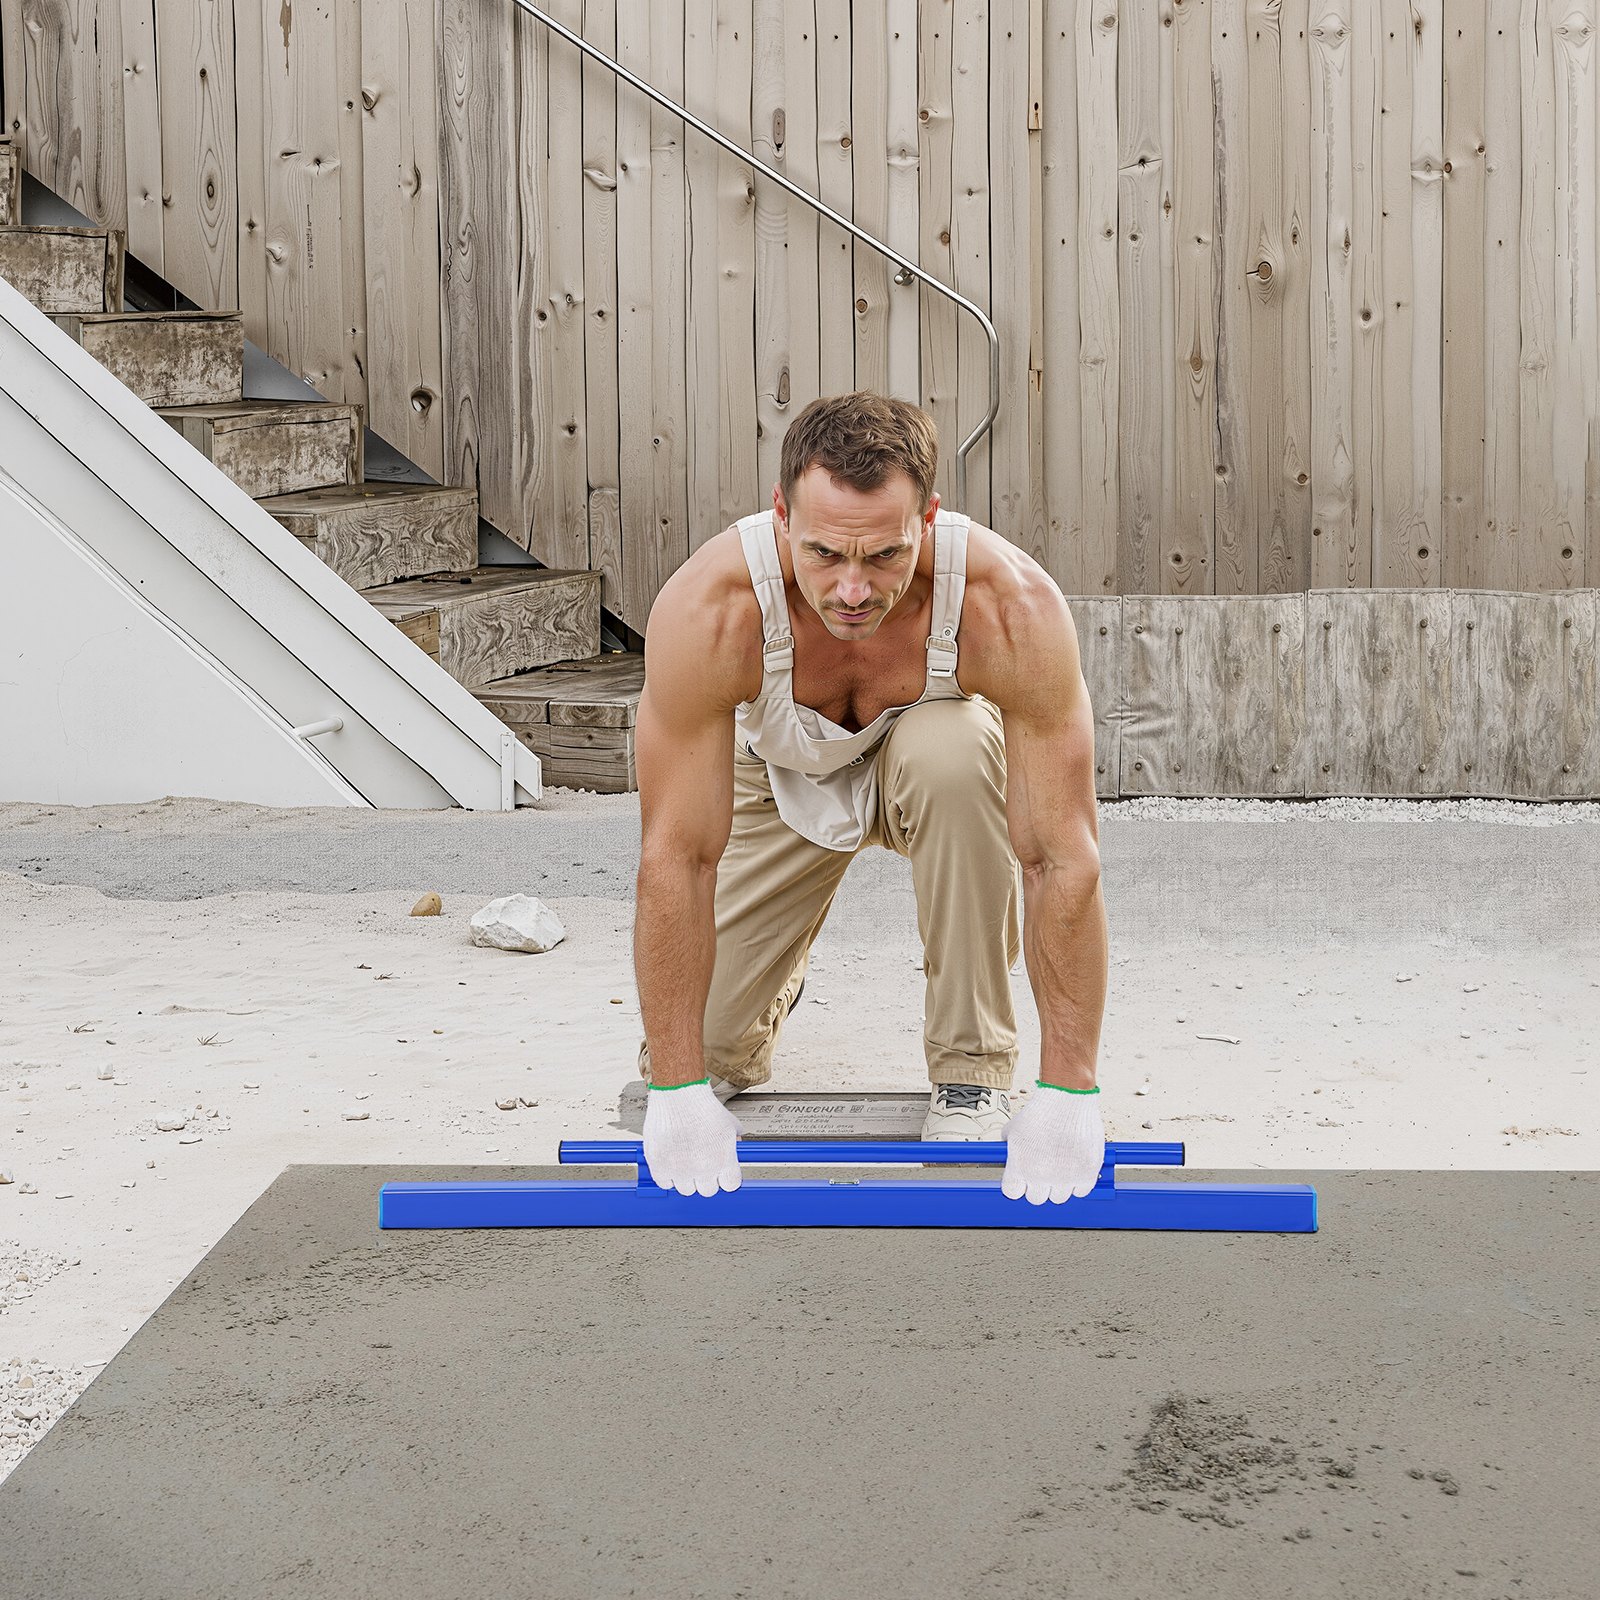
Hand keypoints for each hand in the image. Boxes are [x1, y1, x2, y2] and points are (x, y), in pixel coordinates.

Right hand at [642, 1080, 742, 1195]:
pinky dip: (667, 1176)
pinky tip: (670, 1163)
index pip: (731, 1185)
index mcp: (724, 1161)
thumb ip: (736, 1140)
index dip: (726, 1178)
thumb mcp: (729, 1123)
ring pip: (686, 1189)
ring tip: (684, 1161)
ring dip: (686, 1179)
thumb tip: (738, 1146)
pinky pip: (665, 1183)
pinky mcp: (659, 1166)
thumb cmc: (701, 1105)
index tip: (721, 1173)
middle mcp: (704, 1170)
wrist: (678, 1094)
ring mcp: (681, 1170)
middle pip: (708, 1190)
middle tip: (701, 1164)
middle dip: (706, 1179)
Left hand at [1001, 1084, 1104, 1203]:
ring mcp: (1065, 1178)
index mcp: (1019, 1168)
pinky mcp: (1087, 1174)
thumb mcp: (1013, 1129)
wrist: (1067, 1099)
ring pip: (1059, 1197)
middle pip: (1036, 1198)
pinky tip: (1074, 1168)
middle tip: (1042, 1171)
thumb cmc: (1041, 1112)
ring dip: (1058, 1186)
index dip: (1017, 1184)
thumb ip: (1008, 1149)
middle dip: (1037, 1186)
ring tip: (1059, 1167)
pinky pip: (1081, 1191)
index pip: (1012, 1193)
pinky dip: (1078, 1183)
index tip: (1022, 1178)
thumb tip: (1005, 1158)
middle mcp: (1041, 1177)